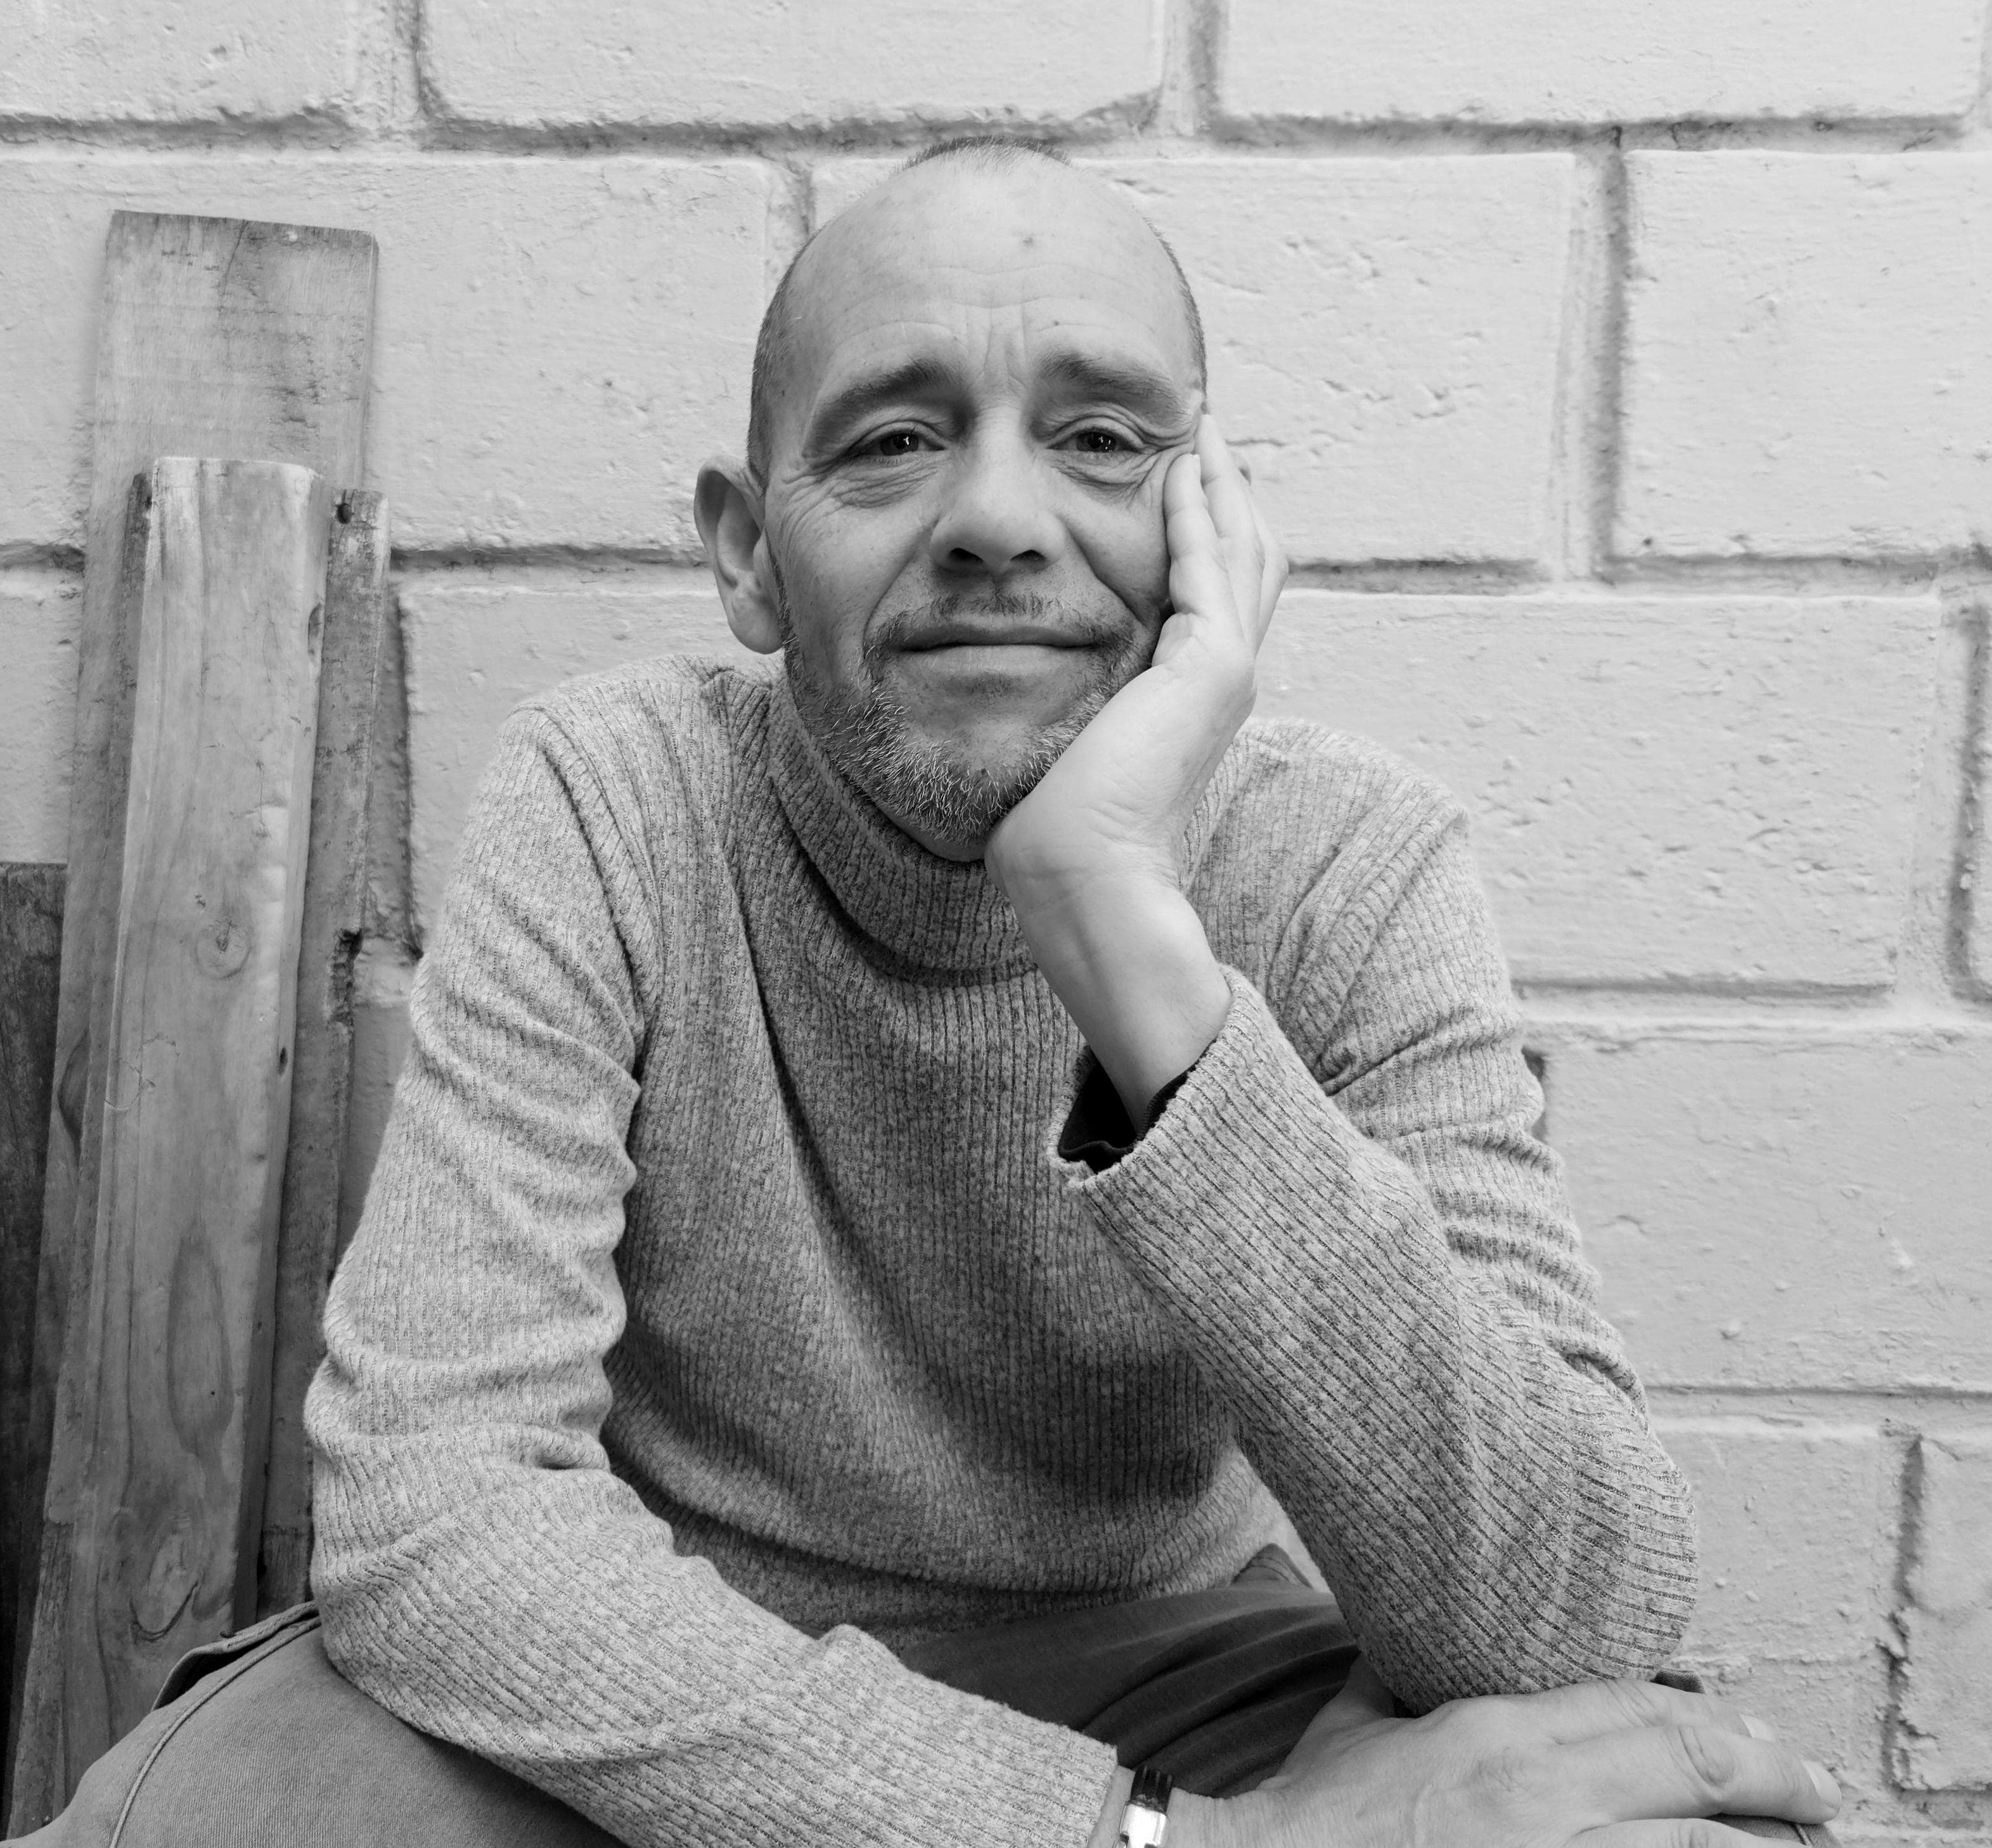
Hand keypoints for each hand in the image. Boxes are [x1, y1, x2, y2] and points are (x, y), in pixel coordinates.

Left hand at [988, 413, 1284, 899]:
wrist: (1085, 871)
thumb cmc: (1059, 827)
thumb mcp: (1069, 738)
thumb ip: (1069, 699)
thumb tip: (1010, 673)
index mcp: (1192, 695)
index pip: (1216, 592)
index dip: (1205, 532)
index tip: (1180, 479)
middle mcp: (1222, 677)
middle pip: (1247, 560)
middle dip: (1228, 493)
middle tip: (1204, 432)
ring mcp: (1226, 669)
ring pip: (1243, 550)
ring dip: (1220, 485)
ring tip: (1200, 430)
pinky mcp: (1212, 664)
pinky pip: (1208, 564)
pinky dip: (1197, 511)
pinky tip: (1178, 468)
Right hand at [1179, 1661, 1841, 1847]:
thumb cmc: (1311, 1813)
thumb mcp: (1359, 1720)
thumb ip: (1407, 1670)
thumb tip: (1433, 1624)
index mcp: (1504, 1745)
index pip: (1658, 1722)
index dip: (1736, 1731)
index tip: (1772, 1744)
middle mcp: (1548, 1812)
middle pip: (1703, 1795)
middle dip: (1780, 1797)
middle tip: (1819, 1803)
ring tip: (1792, 1847)